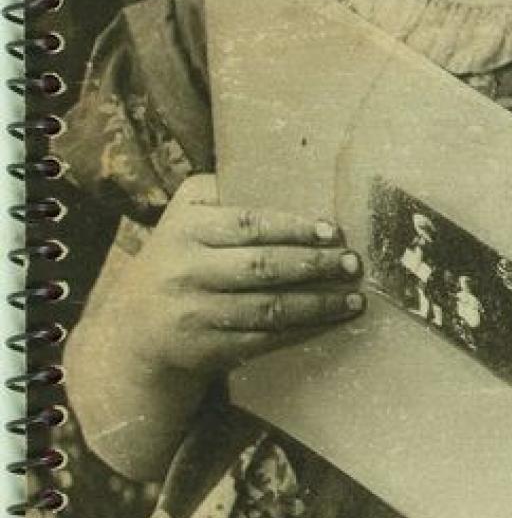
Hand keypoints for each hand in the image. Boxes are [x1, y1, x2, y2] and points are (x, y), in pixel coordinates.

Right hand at [101, 174, 365, 380]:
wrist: (135, 330)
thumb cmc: (180, 260)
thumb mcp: (187, 218)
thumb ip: (227, 197)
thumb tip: (299, 183)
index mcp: (185, 229)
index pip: (248, 223)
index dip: (294, 227)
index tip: (333, 231)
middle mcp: (185, 270)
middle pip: (261, 267)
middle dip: (314, 265)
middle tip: (352, 263)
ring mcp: (194, 313)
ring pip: (268, 307)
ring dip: (318, 303)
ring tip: (354, 297)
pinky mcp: (206, 349)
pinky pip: (264, 339)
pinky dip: (303, 330)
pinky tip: (331, 321)